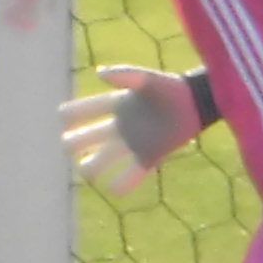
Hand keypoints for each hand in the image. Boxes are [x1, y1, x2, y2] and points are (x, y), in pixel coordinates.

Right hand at [59, 64, 201, 199]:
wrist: (197, 104)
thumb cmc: (171, 88)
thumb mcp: (147, 78)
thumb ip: (125, 74)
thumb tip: (99, 74)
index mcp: (115, 105)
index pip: (83, 111)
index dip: (70, 114)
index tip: (65, 117)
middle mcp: (119, 126)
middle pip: (86, 138)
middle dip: (74, 143)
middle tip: (70, 147)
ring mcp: (133, 143)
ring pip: (103, 159)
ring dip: (92, 167)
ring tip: (87, 170)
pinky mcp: (149, 157)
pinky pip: (131, 175)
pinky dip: (122, 184)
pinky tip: (114, 188)